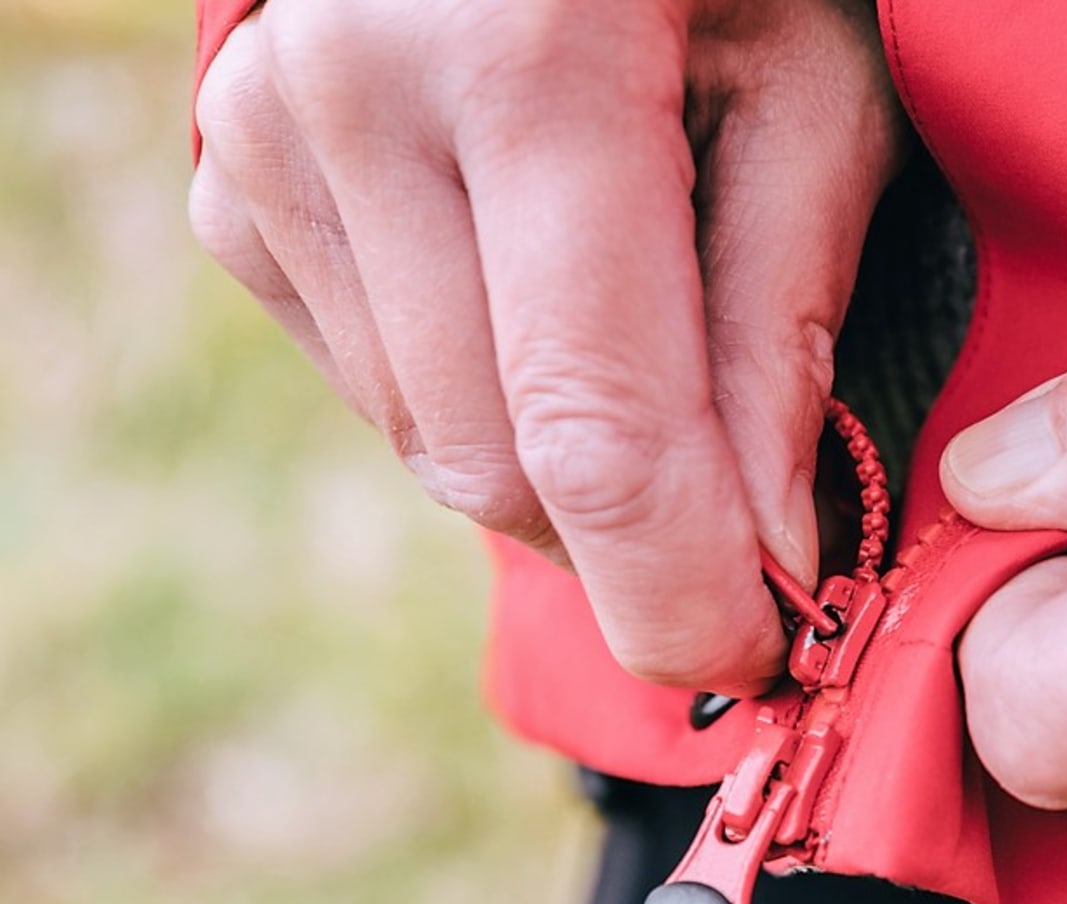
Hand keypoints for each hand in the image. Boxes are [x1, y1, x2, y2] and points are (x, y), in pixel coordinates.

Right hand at [190, 0, 900, 690]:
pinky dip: (482, 398)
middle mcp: (357, 101)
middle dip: (636, 541)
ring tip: (644, 333)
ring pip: (434, 450)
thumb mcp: (815, 95)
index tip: (759, 657)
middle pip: (500, 466)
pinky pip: (377, 393)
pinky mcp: (229, 191)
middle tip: (745, 529)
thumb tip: (765, 555)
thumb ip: (781, 327)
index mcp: (529, 61)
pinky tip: (535, 293)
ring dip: (562, 465)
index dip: (679, 588)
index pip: (594, 427)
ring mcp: (265, 144)